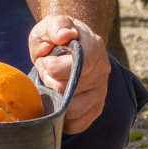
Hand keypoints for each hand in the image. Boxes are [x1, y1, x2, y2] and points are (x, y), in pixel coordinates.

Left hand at [29, 14, 107, 133]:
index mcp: (94, 46)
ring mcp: (101, 90)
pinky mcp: (97, 106)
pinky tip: (58, 104)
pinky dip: (64, 119)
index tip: (44, 61)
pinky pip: (80, 123)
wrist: (68, 44)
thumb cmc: (55, 36)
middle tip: (46, 74)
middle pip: (71, 89)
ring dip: (56, 101)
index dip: (54, 67)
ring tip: (52, 86)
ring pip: (74, 110)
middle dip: (51, 83)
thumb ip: (56, 26)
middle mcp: (102, 69)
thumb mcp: (51, 25)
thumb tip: (64, 35)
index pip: (79, 65)